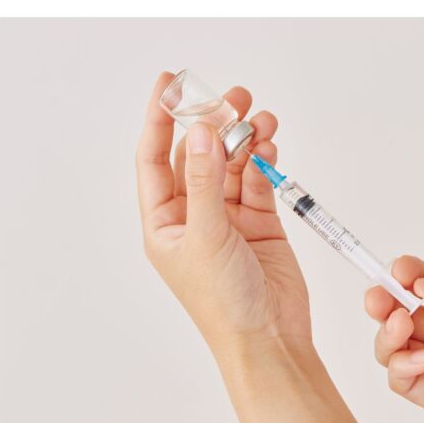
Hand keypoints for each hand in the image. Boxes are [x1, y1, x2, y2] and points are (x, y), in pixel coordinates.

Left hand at [136, 72, 309, 353]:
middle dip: (212, 123)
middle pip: (197, 155)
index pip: (154, 160)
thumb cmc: (224, 303)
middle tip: (232, 97)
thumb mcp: (205, 237)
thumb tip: (199, 132)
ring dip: (245, 139)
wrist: (269, 337)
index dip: (159, 120)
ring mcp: (228, 218)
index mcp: (164, 222)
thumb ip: (203, 181)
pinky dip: (264, 161)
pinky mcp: (260, 221)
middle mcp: (194, 216)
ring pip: (232, 163)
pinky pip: (258, 180)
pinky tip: (269, 146)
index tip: (169, 84)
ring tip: (260, 119)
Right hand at [365, 255, 423, 422]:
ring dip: (387, 333)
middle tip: (380, 297)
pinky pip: (403, 380)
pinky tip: (423, 357)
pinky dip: (401, 365)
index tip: (399, 269)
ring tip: (401, 325)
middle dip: (383, 301)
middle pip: (399, 312)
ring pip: (393, 345)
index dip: (406, 273)